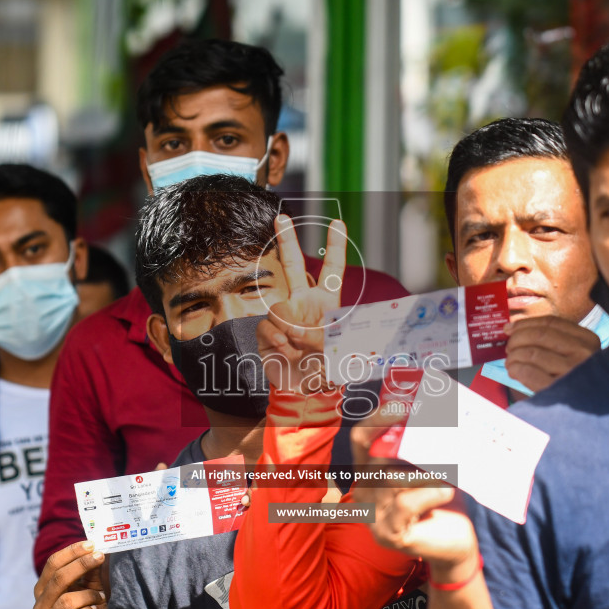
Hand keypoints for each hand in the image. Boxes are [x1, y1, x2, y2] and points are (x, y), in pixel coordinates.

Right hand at [34, 541, 111, 608]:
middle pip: (57, 580)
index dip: (71, 552)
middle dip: (80, 565)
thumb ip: (92, 573)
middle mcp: (40, 607)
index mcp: (44, 591)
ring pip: (66, 601)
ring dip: (88, 595)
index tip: (91, 544)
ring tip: (100, 597)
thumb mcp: (93, 590)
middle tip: (100, 557)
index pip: (52, 565)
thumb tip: (97, 548)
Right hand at [259, 214, 348, 393]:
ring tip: (300, 347)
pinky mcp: (268, 332)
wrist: (306, 391)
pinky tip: (287, 351)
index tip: (338, 224)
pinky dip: (278, 340)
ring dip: (289, 329)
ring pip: (278, 308)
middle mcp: (303, 304)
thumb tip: (297, 329)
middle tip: (281, 217)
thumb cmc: (328, 369)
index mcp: (327, 303)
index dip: (335, 247)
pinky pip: (268, 327)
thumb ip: (323, 335)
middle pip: (294, 266)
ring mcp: (284, 316)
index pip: (332, 270)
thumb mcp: (339, 350)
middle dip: (287, 240)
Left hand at [503, 315, 601, 393]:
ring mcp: (573, 372)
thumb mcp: (573, 354)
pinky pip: (529, 373)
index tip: (509, 328)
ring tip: (510, 362)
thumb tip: (511, 328)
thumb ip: (550, 338)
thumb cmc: (575, 378)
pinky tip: (513, 371)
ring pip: (532, 353)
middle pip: (539, 335)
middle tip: (509, 348)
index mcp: (587, 339)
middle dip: (517, 339)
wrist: (591, 409)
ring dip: (514, 356)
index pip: (551, 322)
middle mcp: (583, 353)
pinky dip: (516, 369)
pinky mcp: (560, 391)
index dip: (525, 323)